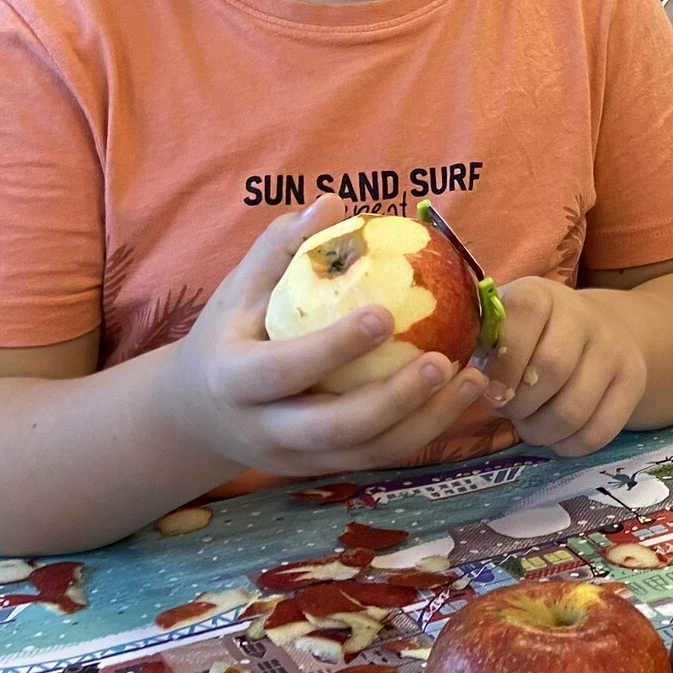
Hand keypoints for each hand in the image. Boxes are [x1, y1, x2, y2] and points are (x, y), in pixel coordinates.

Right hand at [160, 195, 489, 476]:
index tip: (385, 315)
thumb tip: (333, 204)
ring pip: (365, 453)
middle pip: (330, 430)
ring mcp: (297, 458)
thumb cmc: (231, 333)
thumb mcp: (240, 288)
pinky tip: (463, 394)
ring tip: (472, 381)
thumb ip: (281, 246)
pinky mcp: (325, 469)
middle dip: (390, 401)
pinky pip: (379, 455)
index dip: (332, 348)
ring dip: (424, 423)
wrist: (201, 413)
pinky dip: (424, 429)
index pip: (282, 370)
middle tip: (441, 361)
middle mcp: (264, 429)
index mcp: (234, 380)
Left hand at [483, 276, 646, 456]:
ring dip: (540, 431)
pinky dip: (568, 446)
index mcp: (541, 295)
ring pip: (573, 410)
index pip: (523, 320)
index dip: (502, 365)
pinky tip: (556, 436)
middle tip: (508, 411)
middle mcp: (584, 315)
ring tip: (529, 424)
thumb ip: (480, 345)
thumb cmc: (531, 335)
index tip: (489, 393)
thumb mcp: (502, 325)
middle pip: (550, 370)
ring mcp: (614, 348)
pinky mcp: (633, 382)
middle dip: (518, 405)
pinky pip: (599, 432)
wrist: (599, 328)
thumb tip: (461, 381)